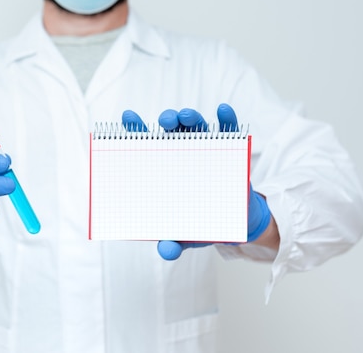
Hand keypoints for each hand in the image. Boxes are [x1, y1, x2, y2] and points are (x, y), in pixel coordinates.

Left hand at [122, 103, 271, 259]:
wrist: (234, 224)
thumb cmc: (200, 223)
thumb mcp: (185, 236)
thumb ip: (172, 244)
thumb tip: (166, 251)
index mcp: (165, 169)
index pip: (146, 146)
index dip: (136, 131)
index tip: (128, 116)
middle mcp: (183, 154)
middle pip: (172, 131)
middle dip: (168, 120)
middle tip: (166, 121)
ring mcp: (207, 151)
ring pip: (197, 127)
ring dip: (191, 117)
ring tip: (187, 117)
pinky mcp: (232, 152)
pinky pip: (230, 131)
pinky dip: (227, 120)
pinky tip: (222, 111)